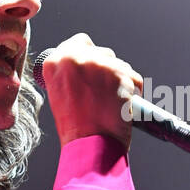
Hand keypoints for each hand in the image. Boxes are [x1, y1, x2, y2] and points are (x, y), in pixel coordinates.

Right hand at [39, 33, 143, 149]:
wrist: (89, 146)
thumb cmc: (76, 127)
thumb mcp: (61, 93)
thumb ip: (71, 73)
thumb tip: (88, 63)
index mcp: (54, 62)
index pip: (80, 42)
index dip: (89, 56)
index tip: (93, 72)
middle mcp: (74, 58)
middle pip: (102, 52)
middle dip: (107, 69)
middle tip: (102, 93)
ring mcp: (97, 64)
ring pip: (120, 64)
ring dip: (121, 80)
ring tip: (111, 102)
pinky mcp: (118, 74)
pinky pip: (134, 78)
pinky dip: (134, 90)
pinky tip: (123, 105)